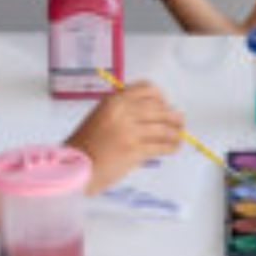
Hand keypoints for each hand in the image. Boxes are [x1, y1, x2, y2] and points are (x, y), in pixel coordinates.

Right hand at [65, 82, 182, 193]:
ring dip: (175, 132)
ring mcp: (130, 131)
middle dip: (173, 116)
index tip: (165, 104)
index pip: (147, 89)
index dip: (160, 97)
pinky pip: (161, 145)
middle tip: (179, 121)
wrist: (75, 166)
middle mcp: (124, 111)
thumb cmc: (86, 143)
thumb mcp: (101, 114)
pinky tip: (173, 147)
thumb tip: (152, 113)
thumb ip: (124, 110)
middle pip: (160, 109)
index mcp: (115, 100)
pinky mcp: (135, 150)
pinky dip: (171, 146)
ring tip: (179, 136)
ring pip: (163, 128)